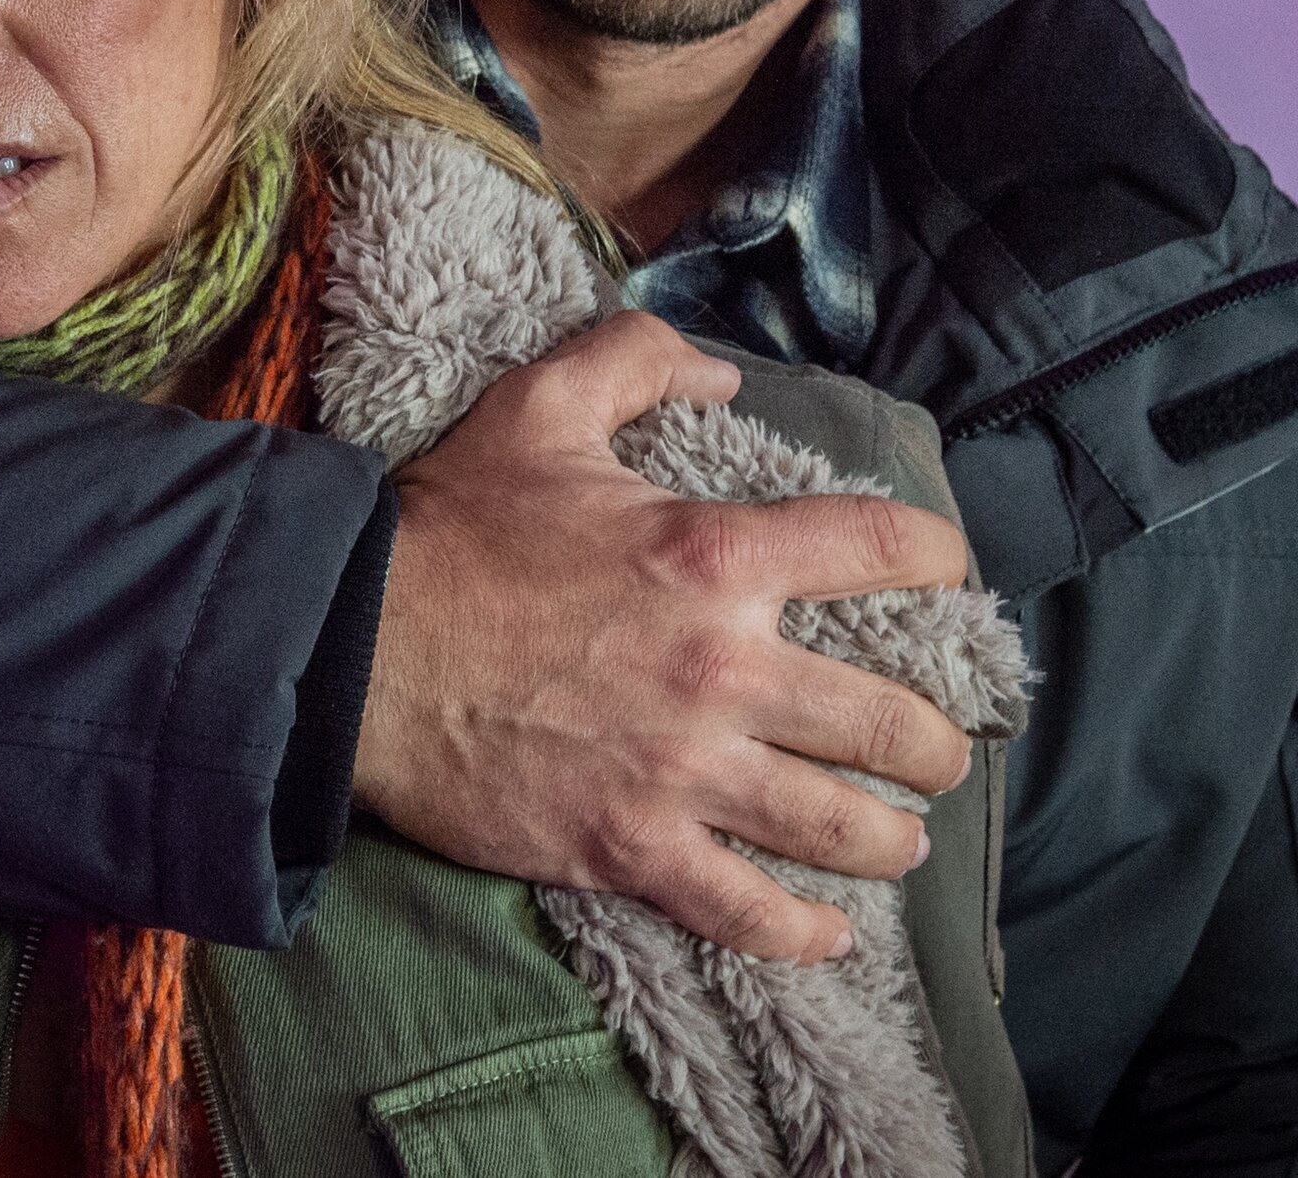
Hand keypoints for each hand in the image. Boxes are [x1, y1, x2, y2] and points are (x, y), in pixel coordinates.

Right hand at [353, 311, 976, 961]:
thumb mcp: (541, 407)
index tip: (947, 576)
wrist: (350, 650)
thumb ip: (638, 361)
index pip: (881, 549)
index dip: (937, 559)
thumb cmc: (447, 531)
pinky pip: (743, 910)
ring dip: (891, 838)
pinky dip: (799, 933)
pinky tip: (829, 936)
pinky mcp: (630, 847)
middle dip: (934, 744)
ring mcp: (682, 771)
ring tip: (903, 839)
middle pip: (888, 721)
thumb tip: (719, 376)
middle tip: (938, 751)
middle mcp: (722, 667)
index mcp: (714, 554)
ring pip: (839, 826)